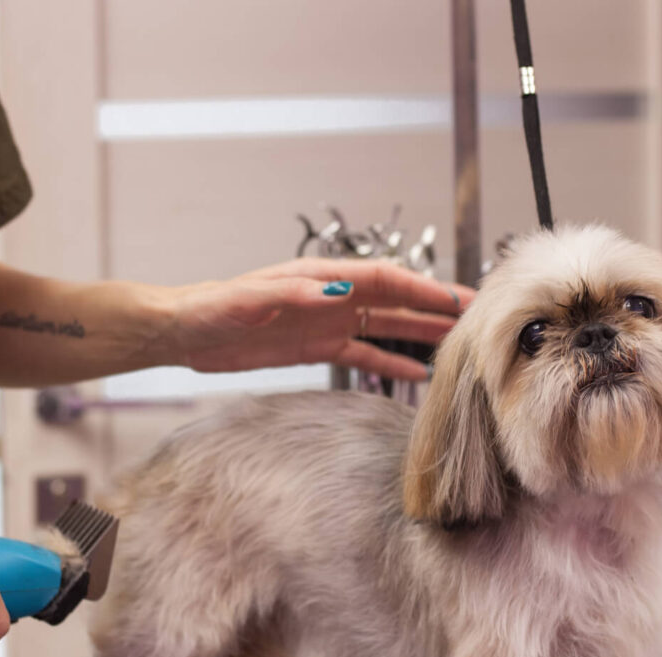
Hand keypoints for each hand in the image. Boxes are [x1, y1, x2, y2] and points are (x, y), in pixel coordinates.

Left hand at [164, 258, 475, 379]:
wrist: (188, 332)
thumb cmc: (214, 308)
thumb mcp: (250, 299)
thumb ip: (293, 294)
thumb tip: (338, 293)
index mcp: (321, 278)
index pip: (382, 280)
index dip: (421, 287)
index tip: (454, 298)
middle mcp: (331, 297)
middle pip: (393, 300)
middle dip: (432, 307)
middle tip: (473, 317)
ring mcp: (327, 323)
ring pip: (385, 327)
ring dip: (419, 333)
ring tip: (456, 344)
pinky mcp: (317, 347)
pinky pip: (363, 356)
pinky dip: (389, 364)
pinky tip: (415, 373)